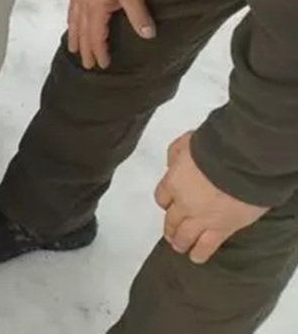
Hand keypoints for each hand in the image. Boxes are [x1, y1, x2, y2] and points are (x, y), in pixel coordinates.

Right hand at [67, 0, 155, 69]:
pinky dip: (72, 17)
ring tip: (73, 47)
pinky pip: (73, 7)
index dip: (99, 51)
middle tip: (86, 65)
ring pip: (75, 20)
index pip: (96, 36)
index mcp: (96, 9)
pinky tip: (73, 17)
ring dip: (75, 35)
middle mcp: (85, 5)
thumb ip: (139, 14)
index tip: (103, 65)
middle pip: (82, 31)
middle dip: (85, 49)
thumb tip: (148, 36)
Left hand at [155, 131, 267, 263]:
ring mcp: (202, 218)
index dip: (165, 202)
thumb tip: (172, 164)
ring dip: (180, 242)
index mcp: (173, 182)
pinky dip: (200, 253)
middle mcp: (183, 204)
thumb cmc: (213, 149)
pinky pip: (207, 245)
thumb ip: (176, 155)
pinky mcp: (222, 228)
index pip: (161, 197)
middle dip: (170, 227)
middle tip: (170, 233)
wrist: (239, 163)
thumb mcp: (185, 142)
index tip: (168, 205)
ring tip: (180, 246)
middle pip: (171, 219)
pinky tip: (196, 258)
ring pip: (185, 236)